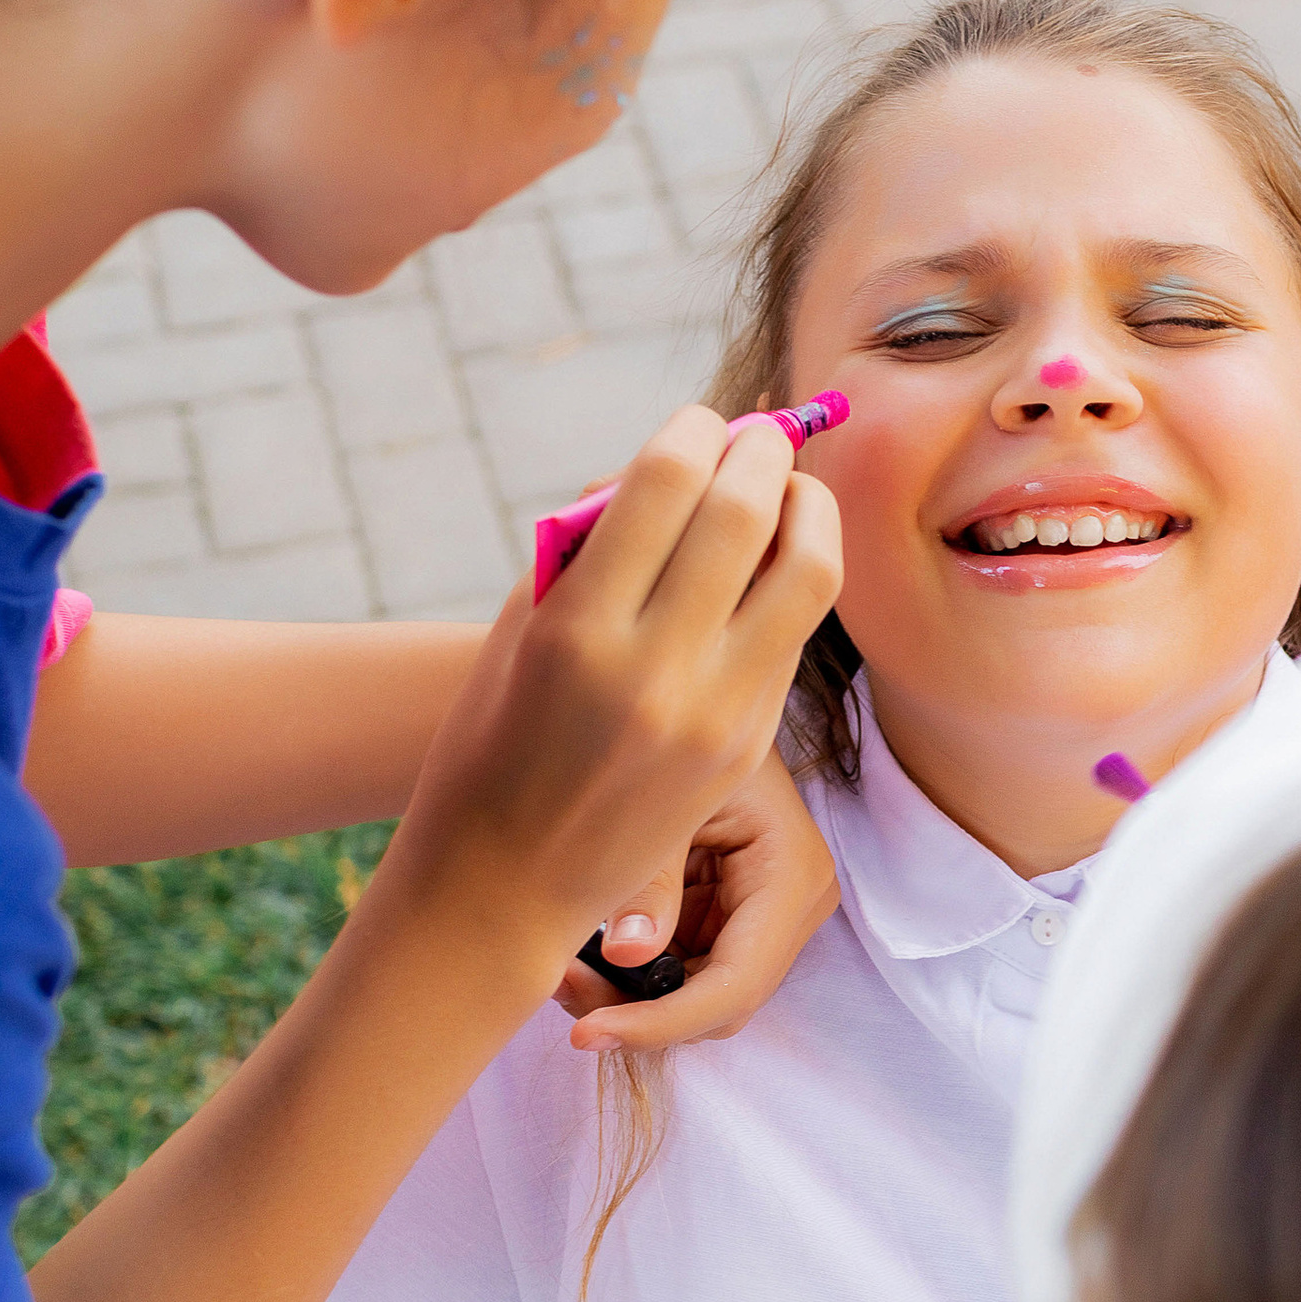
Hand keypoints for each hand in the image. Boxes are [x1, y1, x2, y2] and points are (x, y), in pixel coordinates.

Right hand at [377, 410, 840, 991]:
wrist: (505, 880)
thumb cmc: (494, 734)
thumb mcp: (521, 626)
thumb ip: (594, 542)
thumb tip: (682, 461)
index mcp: (578, 628)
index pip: (665, 483)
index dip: (694, 430)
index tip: (698, 422)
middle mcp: (654, 670)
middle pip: (746, 512)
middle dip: (761, 450)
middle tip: (757, 433)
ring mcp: (713, 714)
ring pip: (806, 571)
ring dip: (806, 507)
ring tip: (787, 488)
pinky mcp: (748, 745)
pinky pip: (792, 634)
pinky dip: (793, 578)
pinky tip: (774, 560)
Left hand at [552, 750, 837, 1055]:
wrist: (687, 710)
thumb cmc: (677, 732)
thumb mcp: (661, 800)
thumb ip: (648, 879)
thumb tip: (626, 956)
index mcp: (791, 873)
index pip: (735, 983)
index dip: (662, 1022)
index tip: (587, 1031)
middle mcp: (793, 908)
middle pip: (718, 1005)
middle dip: (638, 1015)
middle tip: (561, 992)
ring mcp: (765, 919)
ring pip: (697, 1000)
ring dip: (628, 1000)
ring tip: (562, 970)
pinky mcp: (733, 921)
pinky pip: (684, 975)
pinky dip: (632, 979)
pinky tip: (583, 957)